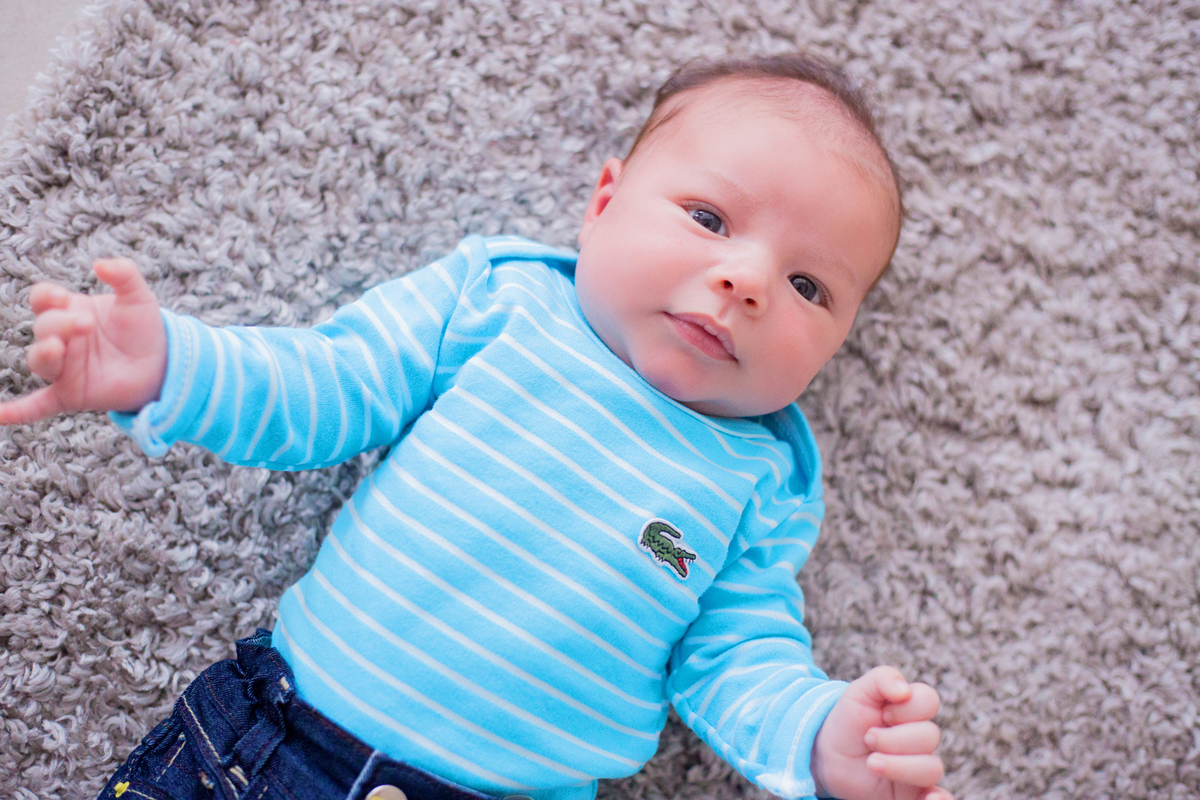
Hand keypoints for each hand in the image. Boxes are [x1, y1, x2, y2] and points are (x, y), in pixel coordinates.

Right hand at [0, 258, 166, 423]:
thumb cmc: (143, 328)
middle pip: (42, 327)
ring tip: (58, 348)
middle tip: (86, 325)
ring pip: (38, 360)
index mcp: (70, 311)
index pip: (42, 300)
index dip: (44, 296)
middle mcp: (61, 339)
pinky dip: (19, 411)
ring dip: (44, 354)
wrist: (163, 363)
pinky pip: (38, 405)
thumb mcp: (138, 297)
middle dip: (59, 324)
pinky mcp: (71, 394)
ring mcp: (64, 368)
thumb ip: (124, 274)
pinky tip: (2, 415)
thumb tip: (100, 264)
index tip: (58, 297)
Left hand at [811, 666, 951, 799]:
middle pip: (929, 735)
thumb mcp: (858, 692)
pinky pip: (942, 798)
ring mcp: (919, 766)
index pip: (928, 700)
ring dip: (899, 765)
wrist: (829, 757)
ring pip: (931, 767)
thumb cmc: (848, 722)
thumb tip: (904, 690)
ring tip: (871, 764)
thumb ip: (882, 678)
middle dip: (892, 738)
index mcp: (911, 710)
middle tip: (868, 739)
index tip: (882, 713)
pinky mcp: (915, 793)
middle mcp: (921, 739)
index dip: (905, 706)